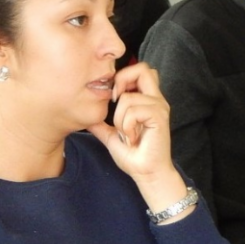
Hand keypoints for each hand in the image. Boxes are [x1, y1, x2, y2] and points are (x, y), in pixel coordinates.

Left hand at [87, 64, 190, 218]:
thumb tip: (85, 118)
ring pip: (129, 97)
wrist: (147, 174)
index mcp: (148, 101)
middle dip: (122, 80)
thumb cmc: (134, 156)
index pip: (142, 72)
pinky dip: (126, 125)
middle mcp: (157, 101)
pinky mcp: (159, 118)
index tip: (114, 96)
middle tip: (115, 101)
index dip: (125, 76)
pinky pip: (134, 110)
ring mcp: (159, 108)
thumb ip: (101, 125)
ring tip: (126, 133)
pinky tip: (132, 137)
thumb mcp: (111, 137)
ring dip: (119, 118)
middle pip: (143, 69)